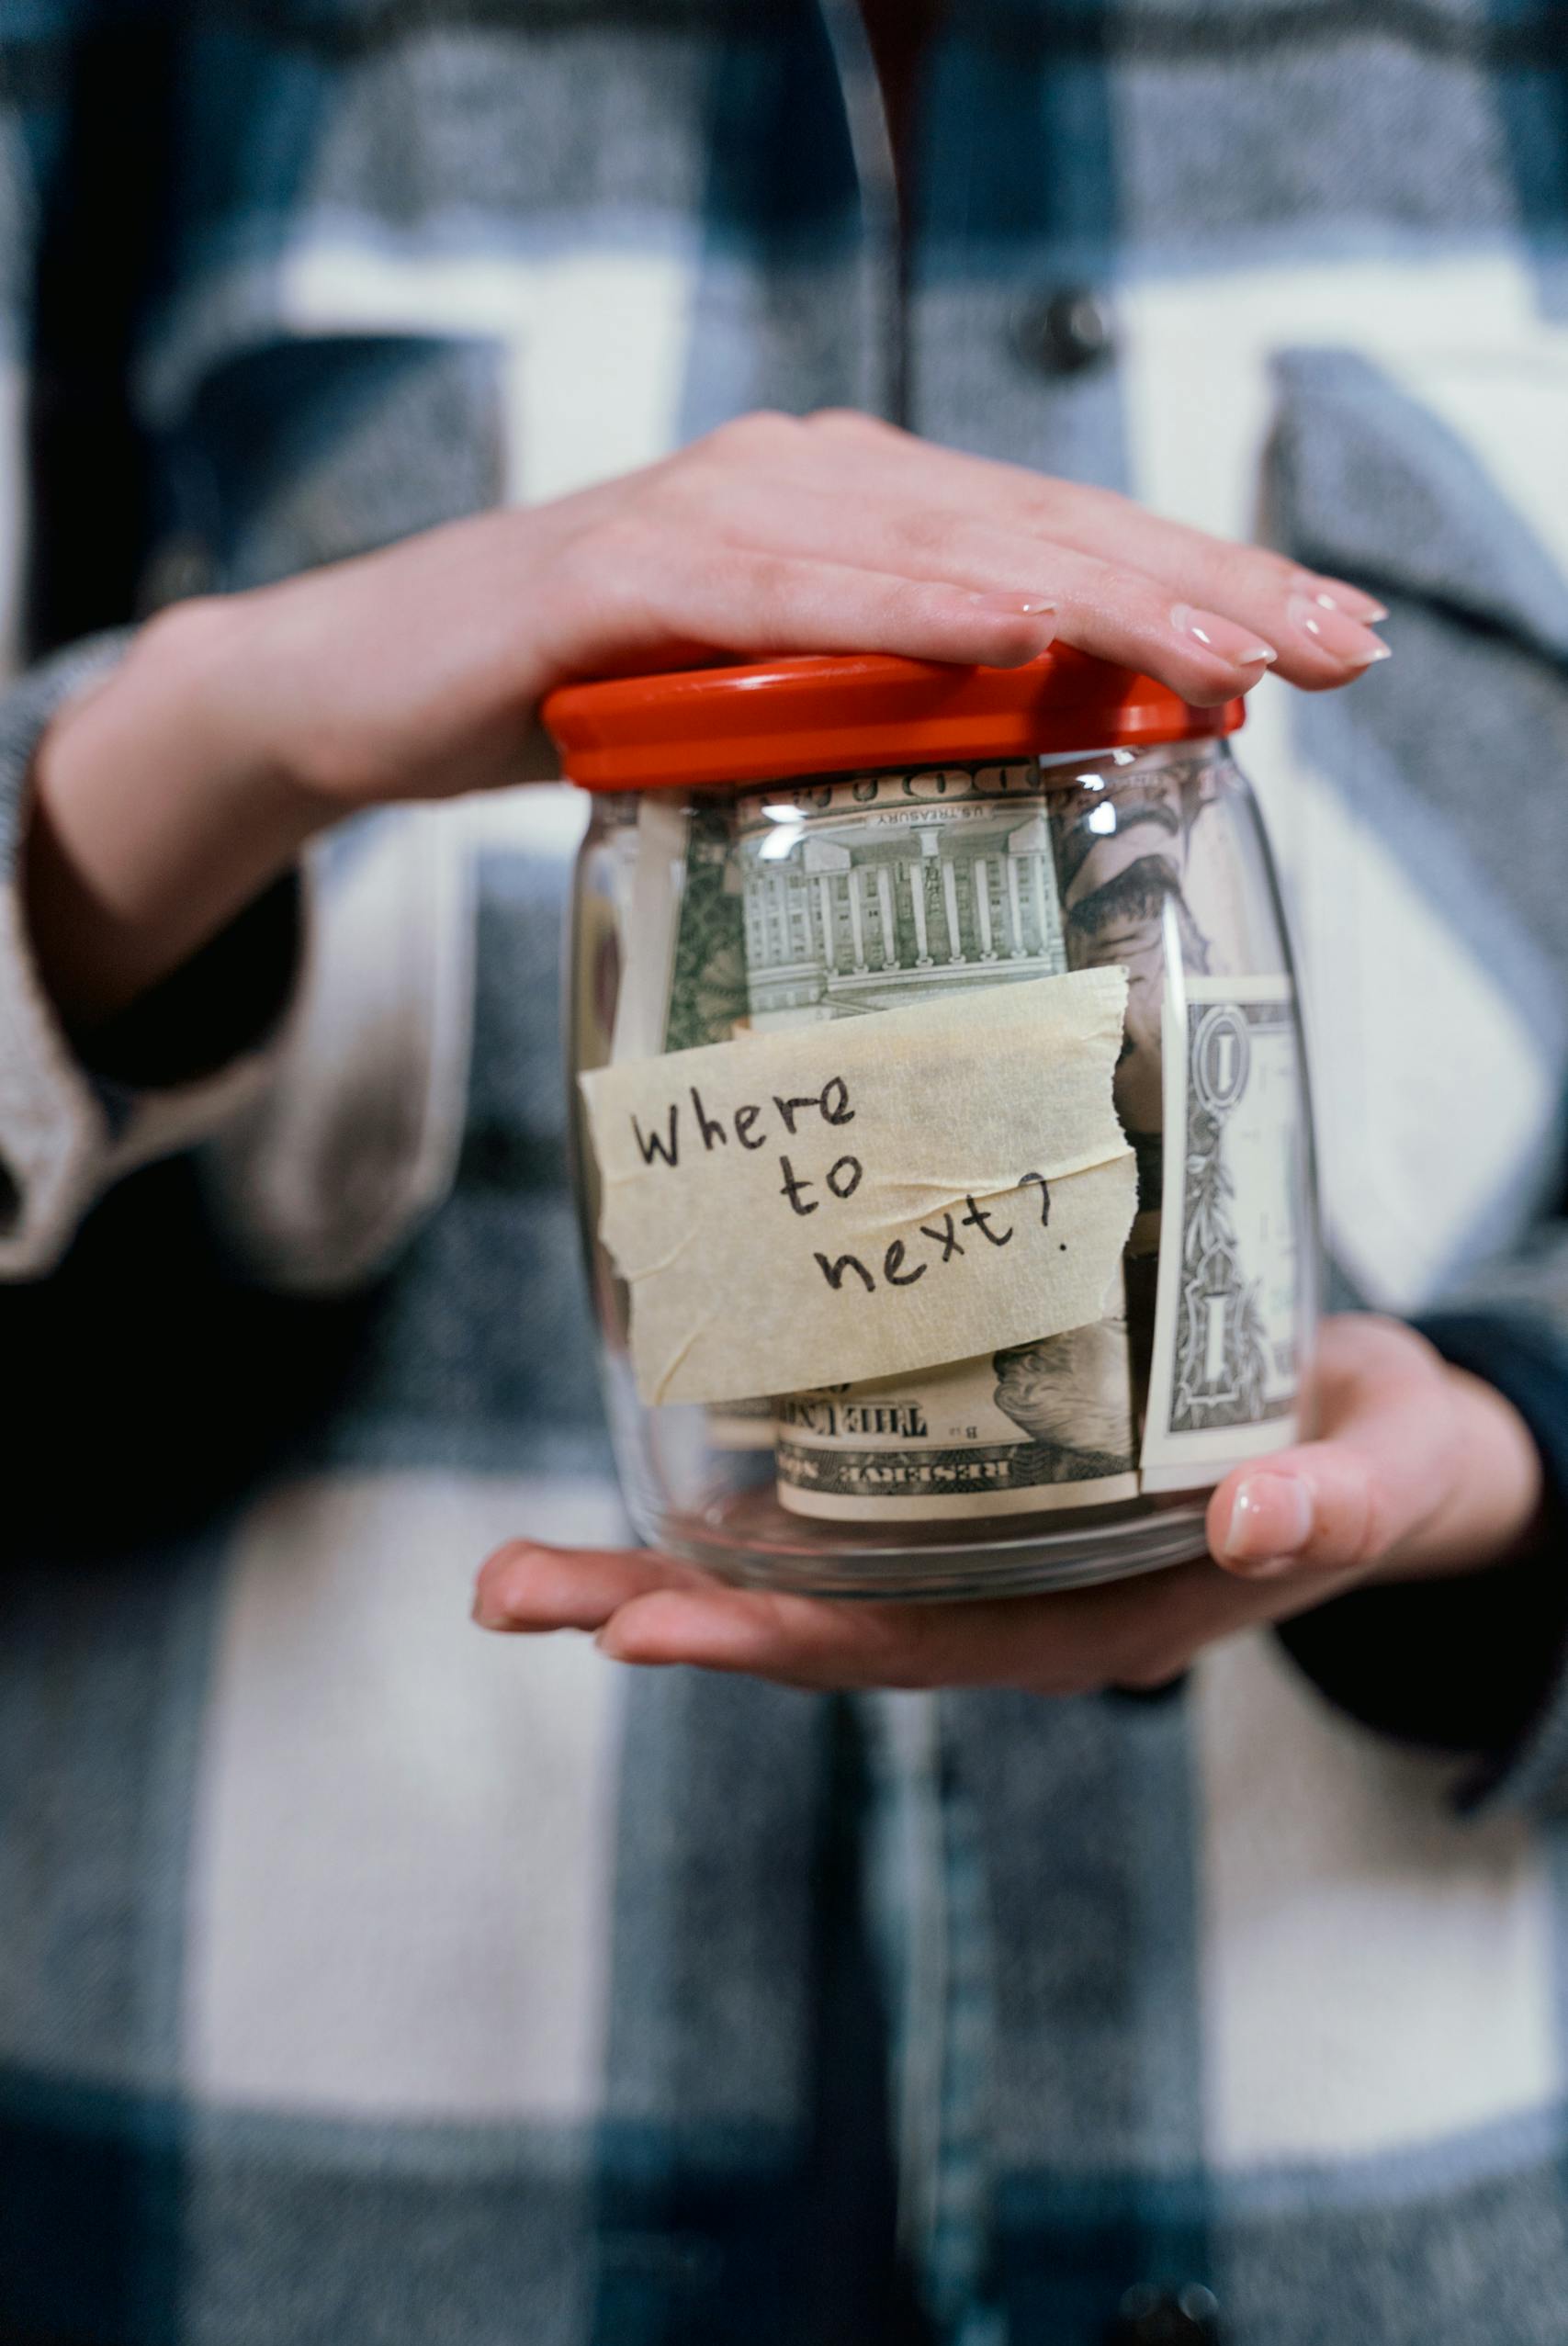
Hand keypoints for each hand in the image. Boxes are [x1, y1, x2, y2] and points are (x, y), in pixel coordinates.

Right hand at [29, 410, 1387, 1025]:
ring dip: (1091, 592)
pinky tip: (1006, 627)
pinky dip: (898, 606)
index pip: (1054, 535)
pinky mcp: (617, 574)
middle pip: (1031, 522)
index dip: (1197, 578)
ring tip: (1221, 647)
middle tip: (1333, 642)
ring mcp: (709, 514)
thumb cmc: (583, 705)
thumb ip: (887, 703)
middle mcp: (798, 479)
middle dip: (1196, 583)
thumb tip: (1041, 739)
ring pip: (934, 544)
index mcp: (849, 508)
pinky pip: (783, 588)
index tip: (1326, 639)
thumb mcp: (768, 712)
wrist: (364, 689)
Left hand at [472, 1318, 1543, 1693]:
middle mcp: (1004, 1594)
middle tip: (508, 1591)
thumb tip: (1253, 1526)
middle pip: (811, 1618)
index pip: (907, 1648)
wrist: (1376, 1429)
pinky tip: (645, 1447)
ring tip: (515, 1562)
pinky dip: (738, 1478)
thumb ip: (1330, 1509)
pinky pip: (842, 1486)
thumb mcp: (1380, 1484)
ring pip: (803, 1564)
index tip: (649, 1627)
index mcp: (1084, 1622)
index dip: (778, 1640)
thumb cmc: (1376, 1464)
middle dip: (661, 1612)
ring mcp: (977, 1539)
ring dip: (661, 1562)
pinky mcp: (977, 1466)